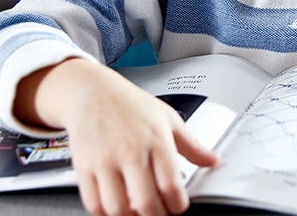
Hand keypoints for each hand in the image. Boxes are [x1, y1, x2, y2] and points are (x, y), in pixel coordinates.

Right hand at [16, 58, 218, 215]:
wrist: (92, 93)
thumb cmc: (131, 105)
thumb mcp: (168, 118)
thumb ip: (192, 145)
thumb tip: (212, 160)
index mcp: (156, 140)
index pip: (170, 186)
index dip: (177, 205)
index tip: (177, 206)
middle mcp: (130, 151)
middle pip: (145, 202)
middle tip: (160, 213)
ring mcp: (104, 161)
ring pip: (118, 208)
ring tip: (139, 211)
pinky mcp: (84, 167)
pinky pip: (94, 204)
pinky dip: (107, 213)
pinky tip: (117, 206)